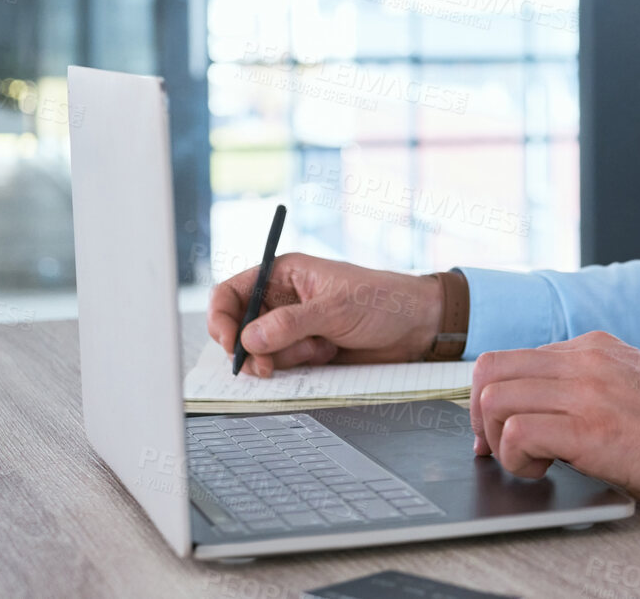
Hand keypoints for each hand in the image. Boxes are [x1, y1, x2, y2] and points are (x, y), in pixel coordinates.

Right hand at [207, 252, 443, 377]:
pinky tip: (326, 355)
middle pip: (240, 328)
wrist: (417, 327)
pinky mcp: (305, 349)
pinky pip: (282, 364)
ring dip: (283, 358)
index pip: (233, 292)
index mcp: (285, 273)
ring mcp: (293, 326)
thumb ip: (291, 323)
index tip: (229, 343)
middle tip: (267, 366)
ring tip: (319, 349)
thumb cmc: (384, 301)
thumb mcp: (336, 308)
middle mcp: (283, 298)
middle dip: (251, 349)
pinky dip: (297, 366)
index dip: (222, 317)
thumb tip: (248, 338)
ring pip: (260, 351)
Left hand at [469, 331, 639, 511]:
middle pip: (489, 368)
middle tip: (496, 449)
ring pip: (494, 396)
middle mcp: (585, 359)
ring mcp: (587, 390)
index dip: (491, 399)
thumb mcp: (631, 387)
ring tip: (528, 462)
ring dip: (497, 438)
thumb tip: (543, 411)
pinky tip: (544, 472)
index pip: (512, 357)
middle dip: (479, 415)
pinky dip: (516, 458)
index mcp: (594, 348)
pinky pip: (519, 431)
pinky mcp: (591, 428)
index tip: (495, 432)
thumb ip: (587, 386)